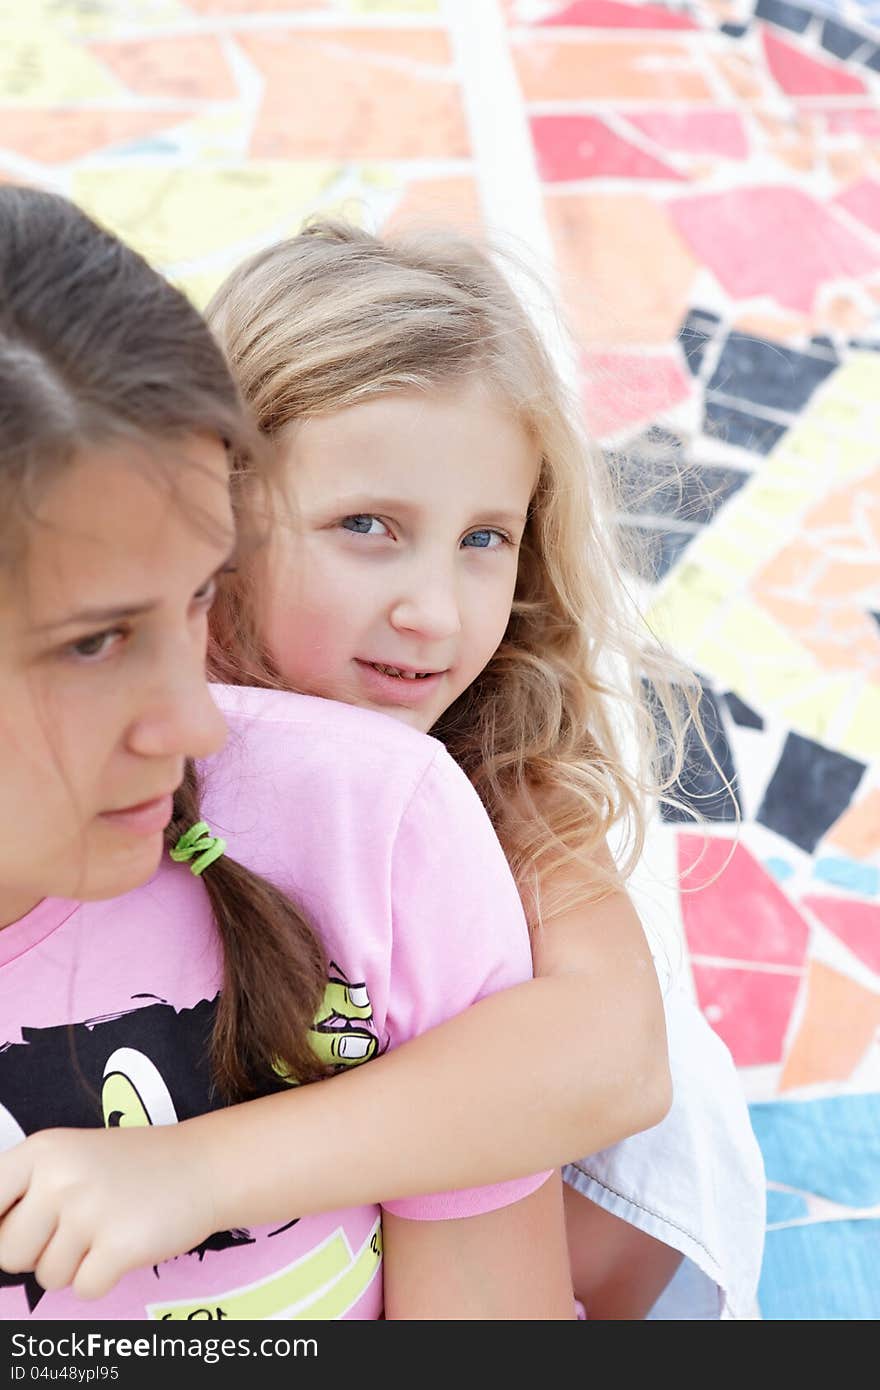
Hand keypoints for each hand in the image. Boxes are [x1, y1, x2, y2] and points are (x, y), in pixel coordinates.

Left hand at [0, 1125, 217, 1300]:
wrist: (204, 1165)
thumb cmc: (130, 1168)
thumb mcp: (70, 1158)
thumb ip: (25, 1191)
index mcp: (42, 1150)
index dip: (0, 1227)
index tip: (23, 1230)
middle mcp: (60, 1177)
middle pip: (8, 1252)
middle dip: (38, 1253)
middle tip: (77, 1228)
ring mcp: (90, 1211)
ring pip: (46, 1277)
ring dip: (74, 1266)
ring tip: (107, 1229)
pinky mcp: (119, 1246)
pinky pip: (83, 1290)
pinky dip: (103, 1278)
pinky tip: (125, 1245)